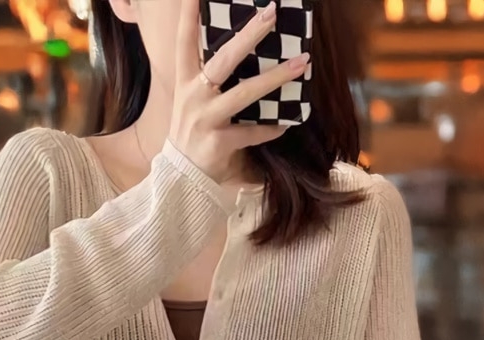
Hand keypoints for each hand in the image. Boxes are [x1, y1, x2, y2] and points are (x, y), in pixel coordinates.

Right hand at [170, 0, 310, 181]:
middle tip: (272, 12)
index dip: (188, 15)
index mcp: (186, 82)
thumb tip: (243, 52)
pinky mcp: (219, 143)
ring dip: (276, 77)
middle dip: (249, 34)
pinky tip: (286, 123)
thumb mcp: (194, 102)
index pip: (184, 42)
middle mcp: (194, 96)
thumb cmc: (194, 135)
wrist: (181, 178)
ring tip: (302, 62)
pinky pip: (253, 132)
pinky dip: (271, 128)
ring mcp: (206, 119)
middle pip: (223, 59)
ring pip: (245, 93)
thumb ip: (212, 80)